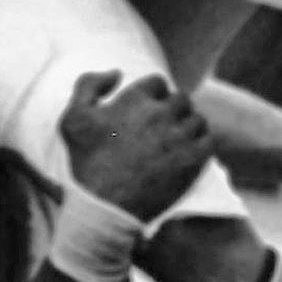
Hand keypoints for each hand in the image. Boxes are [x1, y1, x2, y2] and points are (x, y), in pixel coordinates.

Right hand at [60, 70, 213, 223]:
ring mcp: (180, 136)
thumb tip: (116, 72)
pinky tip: (188, 152)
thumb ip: (88, 85)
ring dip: (188, 125)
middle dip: (173, 109)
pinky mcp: (194, 160)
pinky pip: (208, 139)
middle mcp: (161, 113)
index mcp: (134, 99)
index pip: (157, 82)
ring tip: (176, 140)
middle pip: (181, 98)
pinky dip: (201, 142)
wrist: (106, 209)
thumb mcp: (73, 119)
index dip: (153, 95)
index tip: (147, 110)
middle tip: (163, 127)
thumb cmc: (87, 165)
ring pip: (197, 118)